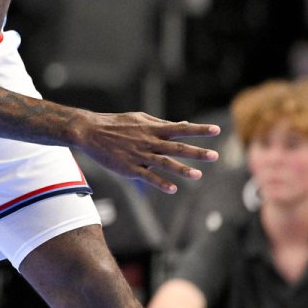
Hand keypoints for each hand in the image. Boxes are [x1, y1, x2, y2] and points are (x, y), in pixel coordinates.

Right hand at [71, 110, 219, 193]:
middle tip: (215, 155)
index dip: (199, 130)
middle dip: (197, 152)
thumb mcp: (140, 118)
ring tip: (198, 175)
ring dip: (182, 169)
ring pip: (165, 163)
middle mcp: (149, 141)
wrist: (91, 131)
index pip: (181, 129)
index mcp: (153, 128)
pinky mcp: (130, 168)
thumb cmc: (117, 123)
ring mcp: (140, 155)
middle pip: (177, 147)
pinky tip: (173, 189)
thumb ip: (161, 124)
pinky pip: (148, 177)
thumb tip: (182, 124)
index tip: (217, 130)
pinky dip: (160, 182)